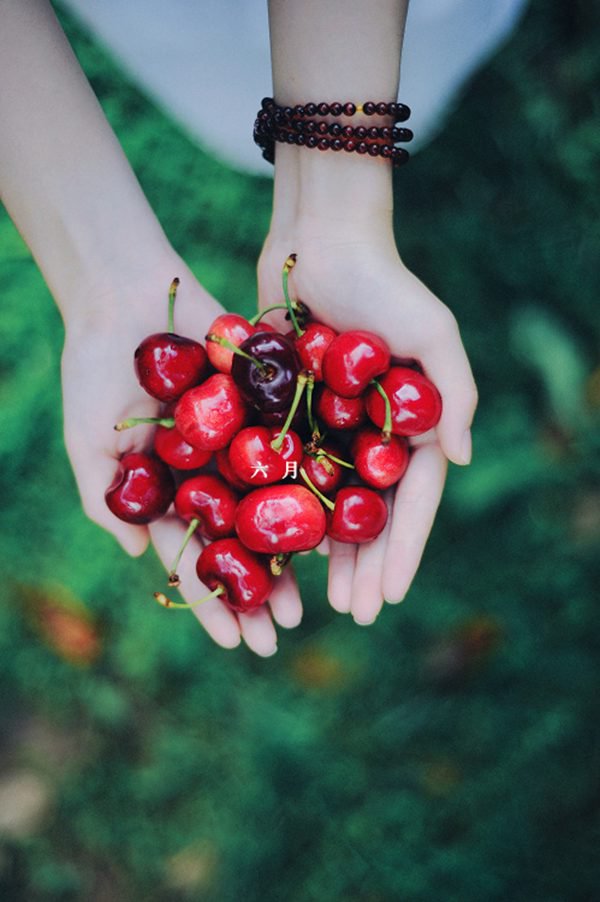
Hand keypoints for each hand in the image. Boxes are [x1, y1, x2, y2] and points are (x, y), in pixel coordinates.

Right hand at [60, 259, 301, 654]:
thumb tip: (141, 559)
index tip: (236, 642)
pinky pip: (294, 455)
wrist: (129, 293)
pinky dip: (313, 489)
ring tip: (314, 598)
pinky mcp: (266, 410)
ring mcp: (239, 445)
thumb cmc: (95, 368)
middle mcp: (208, 475)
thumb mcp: (88, 441)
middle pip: (240, 544)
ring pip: (272, 510)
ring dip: (291, 555)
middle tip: (284, 633)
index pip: (193, 559)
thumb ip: (110, 500)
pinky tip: (335, 525)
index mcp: (168, 493)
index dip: (214, 602)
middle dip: (260, 591)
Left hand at [258, 220, 477, 623]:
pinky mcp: (291, 417)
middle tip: (356, 613)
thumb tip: (461, 462)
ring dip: (329, 554)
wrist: (318, 242)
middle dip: (367, 566)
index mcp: (414, 424)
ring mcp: (333, 429)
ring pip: (329, 506)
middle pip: (372, 515)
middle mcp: (375, 434)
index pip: (413, 501)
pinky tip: (278, 550)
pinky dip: (286, 512)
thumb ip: (453, 396)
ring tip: (322, 601)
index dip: (405, 550)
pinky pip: (289, 476)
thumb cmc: (383, 285)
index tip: (393, 595)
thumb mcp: (434, 334)